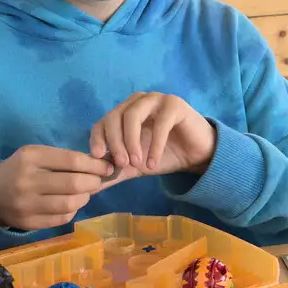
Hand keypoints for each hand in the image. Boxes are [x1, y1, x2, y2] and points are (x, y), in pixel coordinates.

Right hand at [0, 146, 115, 231]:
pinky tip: (71, 203)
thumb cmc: (20, 169)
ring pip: (70, 204)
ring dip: (85, 198)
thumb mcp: (36, 155)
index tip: (106, 167)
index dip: (94, 164)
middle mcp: (27, 181)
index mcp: (30, 158)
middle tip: (98, 181)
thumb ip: (63, 158)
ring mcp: (27, 205)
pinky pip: (62, 218)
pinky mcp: (29, 223)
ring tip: (85, 192)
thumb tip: (99, 166)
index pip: (72, 160)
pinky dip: (73, 210)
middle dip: (93, 182)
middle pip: (74, 184)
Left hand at [89, 93, 216, 177]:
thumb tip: (91, 188)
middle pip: (115, 116)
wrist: (197, 154)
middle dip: (115, 142)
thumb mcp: (135, 166)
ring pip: (133, 115)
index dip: (98, 138)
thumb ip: (115, 172)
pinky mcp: (175, 104)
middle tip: (122, 164)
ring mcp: (156, 100)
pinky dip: (154, 145)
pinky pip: (160, 123)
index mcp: (124, 112)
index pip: (103, 121)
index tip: (98, 157)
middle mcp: (137, 102)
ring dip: (131, 140)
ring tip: (137, 163)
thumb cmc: (164, 155)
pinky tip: (153, 163)